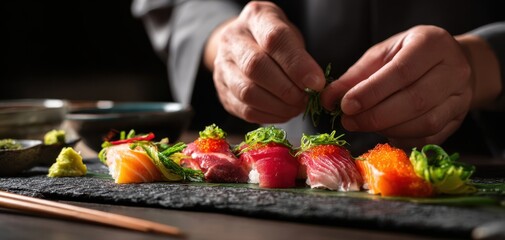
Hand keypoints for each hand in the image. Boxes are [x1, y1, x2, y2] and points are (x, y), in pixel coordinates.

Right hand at [204, 1, 324, 123]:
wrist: (244, 46)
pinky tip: (283, 113)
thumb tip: (314, 85)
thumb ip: (300, 57)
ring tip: (296, 107)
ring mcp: (222, 67)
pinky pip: (244, 110)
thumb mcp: (291, 35)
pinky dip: (269, 116)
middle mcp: (232, 40)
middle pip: (255, 66)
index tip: (317, 83)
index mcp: (255, 18)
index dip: (297, 64)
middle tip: (305, 99)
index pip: (273, 39)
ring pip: (247, 92)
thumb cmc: (275, 41)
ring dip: (278, 106)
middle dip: (287, 88)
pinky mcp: (222, 91)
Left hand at [321, 25, 473, 148]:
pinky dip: (401, 138)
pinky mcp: (457, 120)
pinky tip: (384, 132)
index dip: (371, 92)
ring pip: (424, 122)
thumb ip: (354, 77)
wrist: (447, 64)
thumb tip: (328, 99)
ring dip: (387, 129)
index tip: (346, 106)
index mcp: (432, 44)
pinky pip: (428, 138)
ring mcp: (461, 97)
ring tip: (363, 125)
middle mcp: (454, 70)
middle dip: (375, 116)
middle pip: (415, 101)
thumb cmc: (407, 56)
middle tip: (349, 121)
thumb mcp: (380, 56)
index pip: (402, 72)